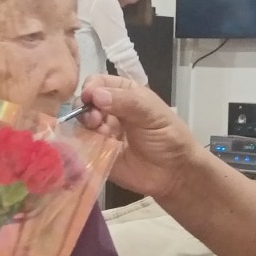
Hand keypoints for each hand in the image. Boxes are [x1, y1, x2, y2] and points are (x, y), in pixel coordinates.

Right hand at [77, 75, 203, 198]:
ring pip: (81, 123)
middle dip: (85, 107)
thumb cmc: (169, 137)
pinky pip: (82, 146)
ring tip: (100, 133)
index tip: (90, 96)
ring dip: (86, 126)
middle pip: (85, 102)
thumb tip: (96, 95)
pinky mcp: (97, 153)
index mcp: (125, 93)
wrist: (174, 173)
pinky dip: (83, 144)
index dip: (91, 86)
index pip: (99, 82)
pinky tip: (95, 147)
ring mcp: (102, 132)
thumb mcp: (152, 113)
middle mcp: (110, 110)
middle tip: (95, 119)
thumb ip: (127, 101)